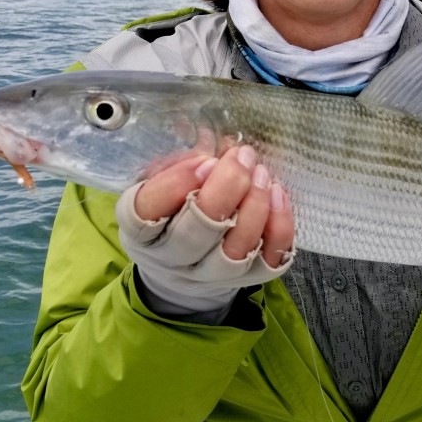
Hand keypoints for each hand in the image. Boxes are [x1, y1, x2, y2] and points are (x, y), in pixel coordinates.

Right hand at [116, 144, 294, 322]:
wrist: (185, 267)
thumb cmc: (173, 211)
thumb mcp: (162, 183)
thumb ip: (180, 163)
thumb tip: (215, 141)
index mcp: (142, 230)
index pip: (147, 211)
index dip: (176, 183)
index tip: (204, 160)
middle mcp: (173, 258)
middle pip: (198, 231)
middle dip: (227, 187)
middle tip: (242, 156)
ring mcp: (211, 274)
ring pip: (234, 251)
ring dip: (254, 206)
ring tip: (262, 172)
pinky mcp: (248, 279)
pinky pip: (269, 260)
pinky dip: (279, 227)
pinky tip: (278, 195)